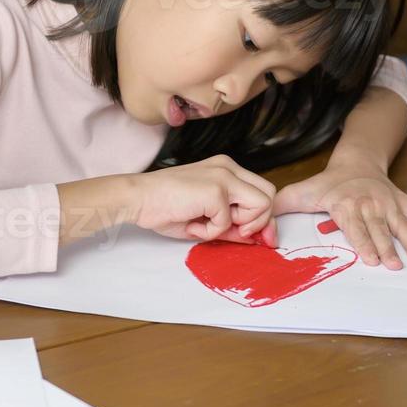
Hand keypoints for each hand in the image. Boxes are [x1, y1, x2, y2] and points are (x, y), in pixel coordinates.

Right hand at [131, 155, 277, 243]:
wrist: (137, 198)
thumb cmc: (165, 207)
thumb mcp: (206, 219)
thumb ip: (232, 226)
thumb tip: (256, 239)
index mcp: (227, 169)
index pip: (262, 191)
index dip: (263, 218)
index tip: (258, 238)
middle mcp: (228, 168)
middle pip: (269, 195)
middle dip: (259, 221)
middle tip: (236, 233)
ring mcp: (224, 176)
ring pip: (261, 205)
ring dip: (237, 225)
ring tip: (207, 225)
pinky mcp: (216, 190)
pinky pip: (229, 222)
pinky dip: (211, 232)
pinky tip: (192, 224)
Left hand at [274, 159, 406, 268]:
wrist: (354, 163)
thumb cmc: (326, 185)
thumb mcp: (301, 193)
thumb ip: (280, 208)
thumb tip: (257, 227)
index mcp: (346, 204)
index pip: (355, 226)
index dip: (363, 241)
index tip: (371, 258)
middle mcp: (370, 203)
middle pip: (379, 229)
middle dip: (387, 247)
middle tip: (395, 265)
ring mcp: (390, 203)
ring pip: (402, 224)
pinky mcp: (405, 202)